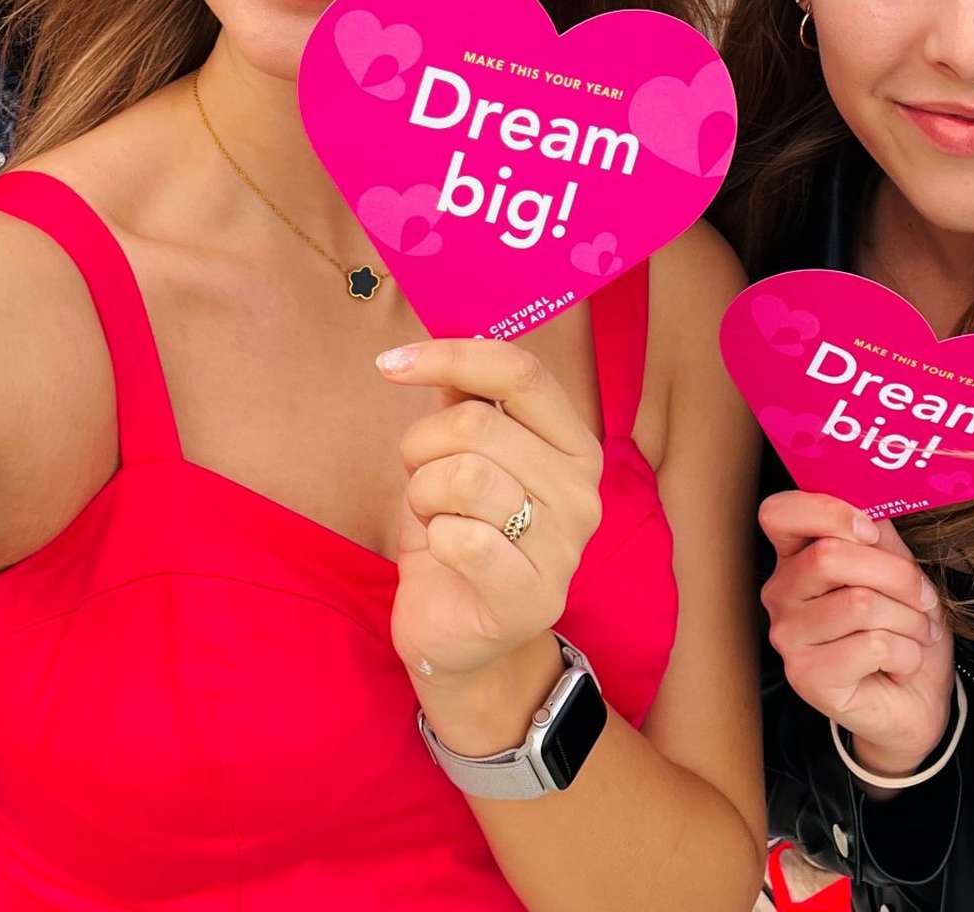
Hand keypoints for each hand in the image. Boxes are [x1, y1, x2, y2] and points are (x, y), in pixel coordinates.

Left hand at [382, 339, 604, 685]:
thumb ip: (465, 399)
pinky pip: (460, 538)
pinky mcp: (532, 597)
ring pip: (463, 476)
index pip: (521, 372)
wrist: (459, 636)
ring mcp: (565, 548)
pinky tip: (445, 555)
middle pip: (477, 423)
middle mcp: (583, 492)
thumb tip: (447, 337)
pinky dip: (433, 538)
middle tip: (421, 480)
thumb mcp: (460, 455)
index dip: (451, 355)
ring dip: (423, 494)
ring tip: (433, 517)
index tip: (391, 364)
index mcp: (574, 445)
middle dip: (421, 447)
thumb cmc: (459, 533)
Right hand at [760, 491, 954, 778]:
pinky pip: (873, 645)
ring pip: (860, 603)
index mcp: (795, 557)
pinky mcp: (807, 677)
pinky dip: (907, 653)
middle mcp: (780, 594)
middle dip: (897, 576)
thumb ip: (878, 535)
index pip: (779, 512)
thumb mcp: (896, 569)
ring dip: (909, 620)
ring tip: (915, 634)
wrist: (914, 701)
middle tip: (922, 598)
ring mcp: (788, 637)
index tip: (871, 532)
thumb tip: (873, 503)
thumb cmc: (901, 628)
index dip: (829, 512)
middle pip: (831, 556)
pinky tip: (901, 665)